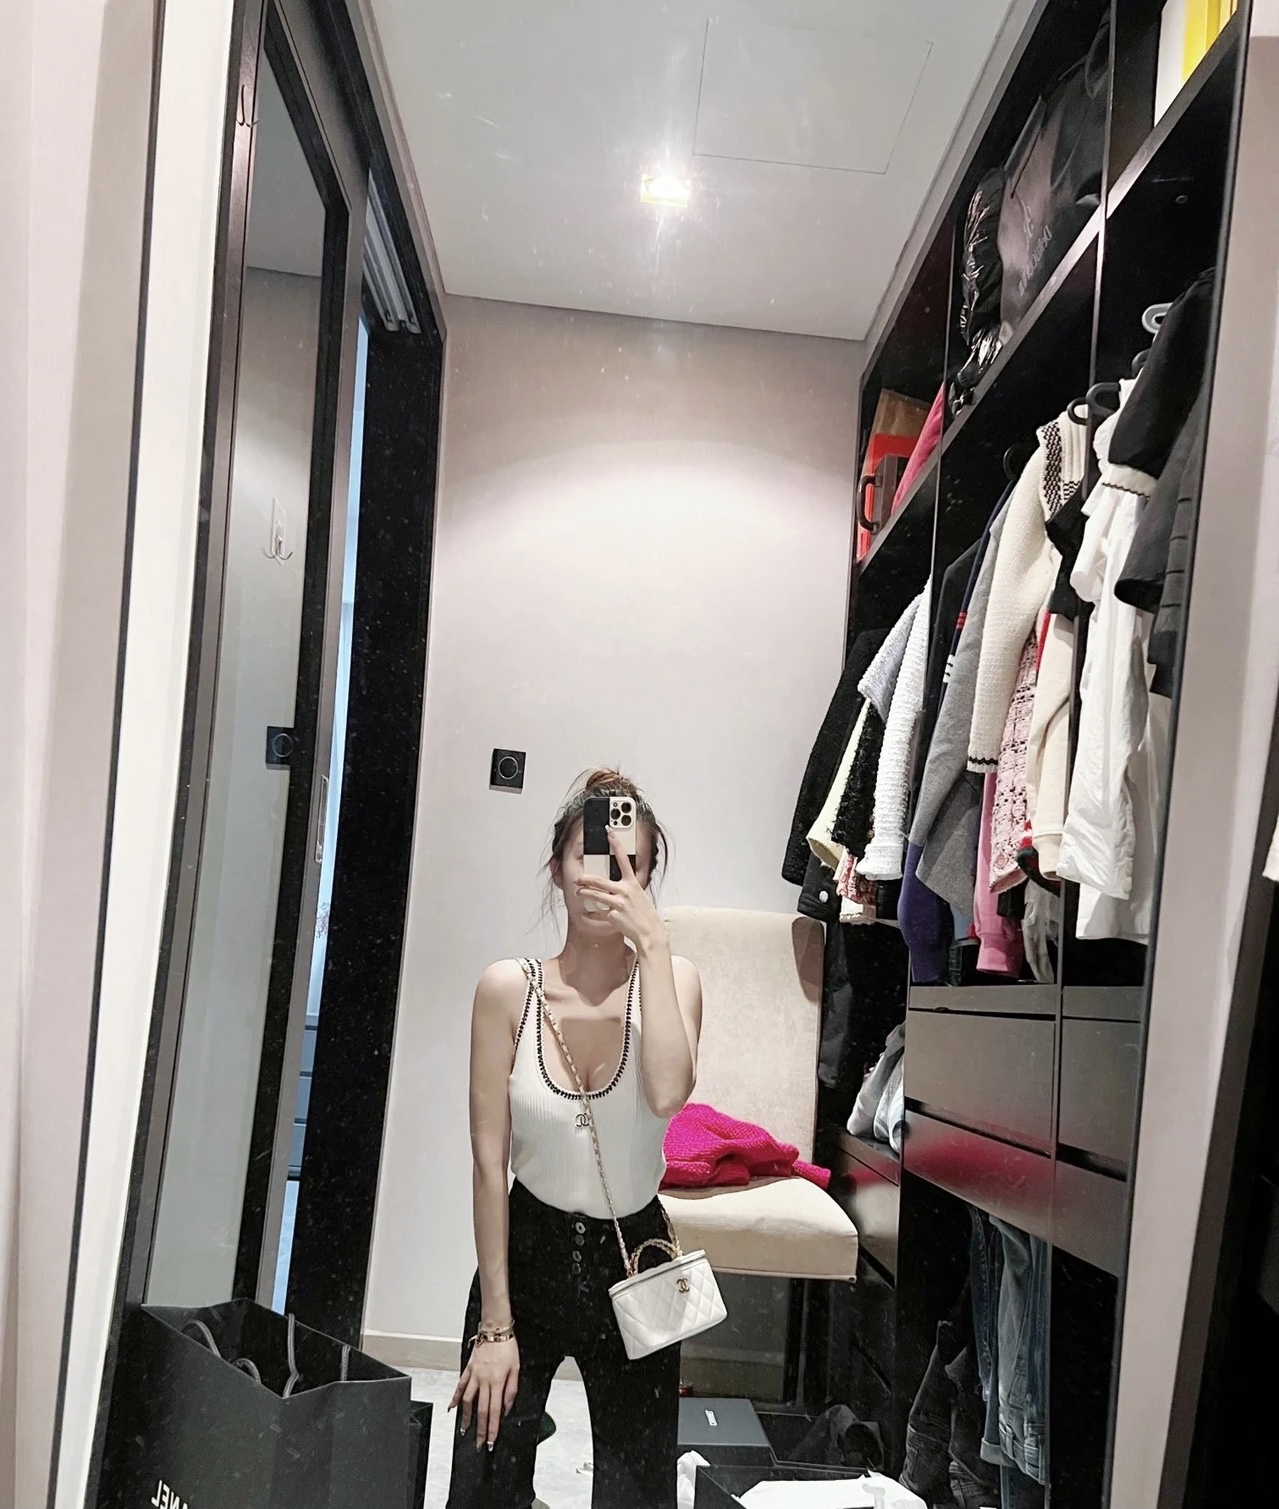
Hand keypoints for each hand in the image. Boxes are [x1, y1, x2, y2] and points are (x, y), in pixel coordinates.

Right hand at [449, 1336, 519, 1450]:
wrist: (496, 1329)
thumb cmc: (508, 1347)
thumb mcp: (516, 1369)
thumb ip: (511, 1390)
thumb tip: (506, 1408)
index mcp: (498, 1382)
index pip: (495, 1411)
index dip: (492, 1428)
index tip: (490, 1441)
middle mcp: (484, 1381)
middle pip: (481, 1410)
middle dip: (480, 1430)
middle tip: (478, 1444)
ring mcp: (475, 1375)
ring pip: (468, 1401)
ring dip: (466, 1418)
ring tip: (465, 1431)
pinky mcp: (468, 1369)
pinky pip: (461, 1386)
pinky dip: (456, 1398)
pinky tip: (452, 1408)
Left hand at [576, 832, 664, 950]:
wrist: (650, 933)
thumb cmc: (646, 915)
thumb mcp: (639, 896)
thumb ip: (626, 890)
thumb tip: (612, 889)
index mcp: (633, 883)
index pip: (623, 858)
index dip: (616, 843)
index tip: (609, 832)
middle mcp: (624, 891)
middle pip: (599, 880)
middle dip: (586, 878)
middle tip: (579, 878)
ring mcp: (618, 903)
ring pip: (595, 895)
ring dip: (584, 893)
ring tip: (579, 892)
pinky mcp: (613, 915)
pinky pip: (601, 912)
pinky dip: (600, 914)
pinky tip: (604, 917)